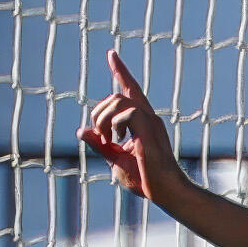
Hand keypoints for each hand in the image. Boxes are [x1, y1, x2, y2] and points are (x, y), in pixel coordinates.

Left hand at [80, 50, 191, 208]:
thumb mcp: (115, 159)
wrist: (165, 192)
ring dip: (104, 118)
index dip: (120, 71)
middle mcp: (148, 117)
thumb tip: (82, 131)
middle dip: (99, 112)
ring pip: (119, 100)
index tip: (111, 54)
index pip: (129, 89)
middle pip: (116, 95)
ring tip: (107, 138)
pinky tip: (117, 140)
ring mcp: (150, 122)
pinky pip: (127, 112)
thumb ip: (100, 144)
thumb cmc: (145, 179)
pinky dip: (115, 124)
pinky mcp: (149, 130)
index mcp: (142, 122)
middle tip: (100, 136)